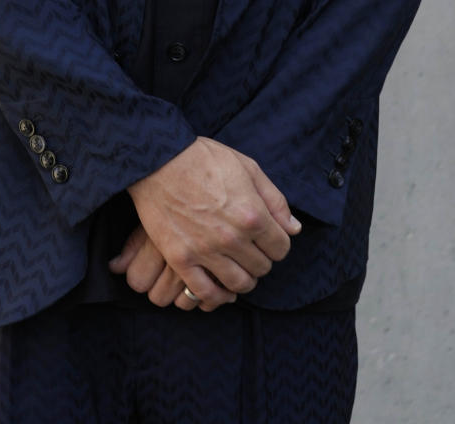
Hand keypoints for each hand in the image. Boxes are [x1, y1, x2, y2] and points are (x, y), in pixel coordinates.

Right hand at [120, 137, 301, 311]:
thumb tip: (294, 229)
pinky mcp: (181, 259)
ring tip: (236, 266)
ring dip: (242, 278)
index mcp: (253, 214)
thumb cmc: (205, 159)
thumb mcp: (247, 168)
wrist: (160, 160)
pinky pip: (206, 292)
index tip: (267, 238)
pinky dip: (217, 296)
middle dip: (260, 259)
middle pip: (262, 267)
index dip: (277, 243)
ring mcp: (206, 251)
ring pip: (239, 284)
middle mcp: (233, 237)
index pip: (281, 248)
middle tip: (249, 249)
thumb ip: (275, 200)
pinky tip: (219, 286)